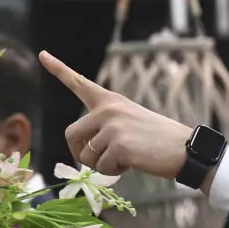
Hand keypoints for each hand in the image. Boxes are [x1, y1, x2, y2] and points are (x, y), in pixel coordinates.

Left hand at [39, 51, 193, 180]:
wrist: (186, 150)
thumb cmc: (160, 141)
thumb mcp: (131, 124)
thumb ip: (105, 130)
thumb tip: (84, 155)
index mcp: (111, 101)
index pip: (80, 83)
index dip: (59, 69)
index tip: (42, 54)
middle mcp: (108, 110)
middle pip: (72, 135)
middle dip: (80, 153)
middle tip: (98, 161)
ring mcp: (113, 127)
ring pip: (87, 156)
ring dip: (102, 165)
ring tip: (128, 158)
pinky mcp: (119, 145)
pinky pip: (102, 168)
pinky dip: (115, 172)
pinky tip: (134, 163)